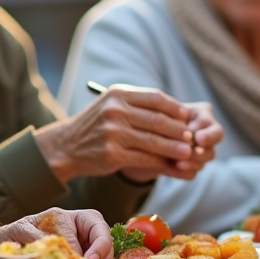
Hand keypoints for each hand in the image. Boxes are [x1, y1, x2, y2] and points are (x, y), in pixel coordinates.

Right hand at [35, 85, 210, 183]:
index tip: (188, 117)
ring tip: (189, 152)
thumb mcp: (112, 105)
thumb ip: (140, 105)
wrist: (66, 145)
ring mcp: (113, 132)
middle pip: (158, 120)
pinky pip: (144, 158)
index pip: (156, 98)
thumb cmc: (96, 125)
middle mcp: (115, 110)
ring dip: (175, 148)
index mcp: (118, 94)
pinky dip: (160, 162)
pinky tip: (170, 164)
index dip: (175, 108)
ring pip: (154, 140)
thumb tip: (180, 113)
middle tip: (193, 137)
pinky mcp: (113, 154)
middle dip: (179, 129)